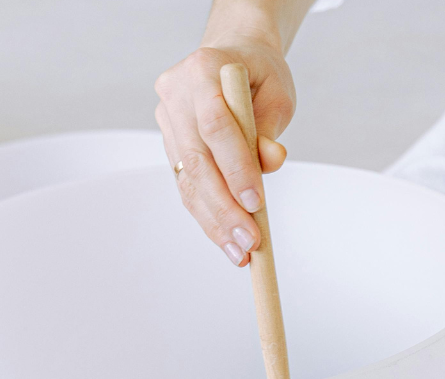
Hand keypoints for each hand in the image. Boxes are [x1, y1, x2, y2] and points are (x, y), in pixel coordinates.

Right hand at [155, 41, 294, 265]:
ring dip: (214, 220)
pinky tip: (225, 240)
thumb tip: (271, 161)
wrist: (234, 59)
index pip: (216, 124)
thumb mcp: (277, 94)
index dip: (235, 166)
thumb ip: (269, 127)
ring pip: (188, 179)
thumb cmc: (259, 75)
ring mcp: (167, 120)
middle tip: (249, 242)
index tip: (257, 202)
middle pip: (196, 159)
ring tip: (240, 253)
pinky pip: (187, 185)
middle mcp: (175, 93)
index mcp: (202, 69)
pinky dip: (207, 215)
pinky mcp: (170, 144)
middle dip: (224, 206)